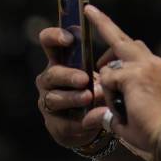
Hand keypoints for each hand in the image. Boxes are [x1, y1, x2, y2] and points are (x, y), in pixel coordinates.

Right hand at [36, 26, 102, 150]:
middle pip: (52, 73)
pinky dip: (78, 121)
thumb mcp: (103, 74)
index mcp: (59, 60)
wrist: (95, 122)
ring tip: (89, 98)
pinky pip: (63, 122)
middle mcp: (49, 79)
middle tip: (84, 79)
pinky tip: (90, 120)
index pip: (48, 42)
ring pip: (54, 98)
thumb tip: (113, 66)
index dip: (55, 37)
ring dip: (73, 98)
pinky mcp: (54, 124)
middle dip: (69, 75)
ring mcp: (48, 101)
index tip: (69, 39)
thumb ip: (105, 66)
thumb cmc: (97, 88)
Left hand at [82, 5, 160, 156]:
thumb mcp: (127, 115)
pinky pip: (109, 79)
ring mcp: (143, 65)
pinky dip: (109, 95)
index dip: (116, 35)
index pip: (131, 46)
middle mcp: (150, 61)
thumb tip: (89, 117)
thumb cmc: (152, 130)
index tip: (103, 20)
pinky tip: (121, 106)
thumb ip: (110, 110)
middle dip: (103, 24)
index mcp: (153, 67)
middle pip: (121, 39)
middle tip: (88, 9)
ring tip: (117, 101)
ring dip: (107, 82)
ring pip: (110, 64)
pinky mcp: (134, 74)